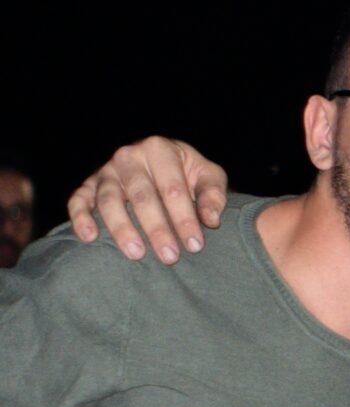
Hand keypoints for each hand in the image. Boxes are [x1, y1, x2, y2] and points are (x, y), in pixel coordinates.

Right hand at [68, 138, 228, 263]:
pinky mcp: (89, 184)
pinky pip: (79, 199)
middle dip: (156, 228)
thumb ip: (213, 195)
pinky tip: (88, 237)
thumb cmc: (190, 175)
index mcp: (159, 149)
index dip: (184, 218)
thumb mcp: (209, 176)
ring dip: (121, 228)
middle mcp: (129, 156)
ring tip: (136, 254)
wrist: (164, 165)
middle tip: (169, 257)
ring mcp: (107, 170)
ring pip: (109, 200)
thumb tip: (211, 219)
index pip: (173, 188)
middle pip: (141, 196)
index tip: (195, 245)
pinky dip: (80, 216)